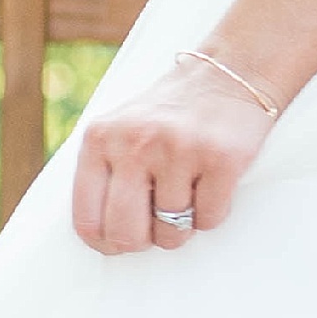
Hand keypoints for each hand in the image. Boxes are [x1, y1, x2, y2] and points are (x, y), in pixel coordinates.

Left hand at [71, 52, 276, 256]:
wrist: (229, 74)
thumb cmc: (169, 115)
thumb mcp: (120, 130)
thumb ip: (102, 172)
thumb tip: (99, 236)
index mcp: (100, 138)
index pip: (87, 220)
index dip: (105, 243)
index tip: (119, 242)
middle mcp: (135, 142)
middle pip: (126, 235)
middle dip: (144, 241)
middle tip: (157, 226)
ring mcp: (179, 149)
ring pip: (172, 233)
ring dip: (183, 226)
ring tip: (188, 194)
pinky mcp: (221, 158)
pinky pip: (209, 219)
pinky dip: (212, 213)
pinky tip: (211, 185)